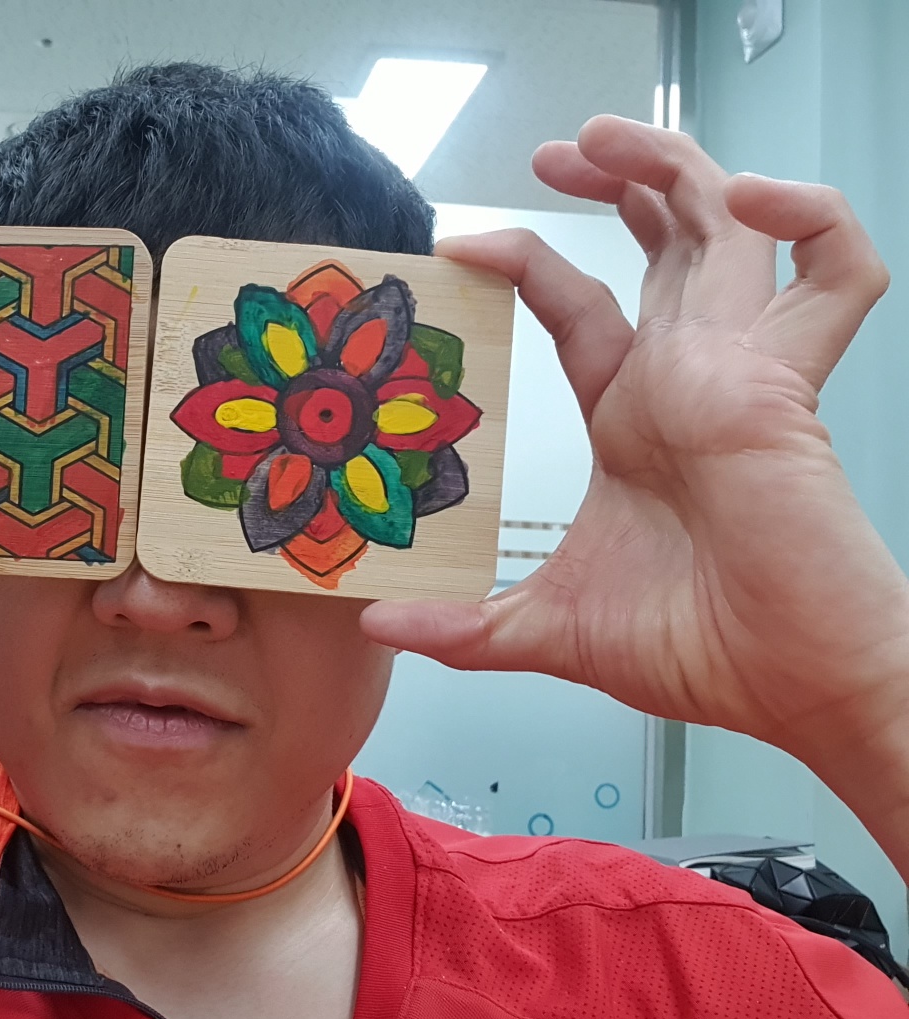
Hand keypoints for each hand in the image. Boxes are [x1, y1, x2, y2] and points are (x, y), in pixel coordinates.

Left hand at [362, 115, 908, 775]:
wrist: (784, 686)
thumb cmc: (696, 650)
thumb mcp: (548, 628)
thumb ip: (461, 625)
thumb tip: (374, 622)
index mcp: (633, 415)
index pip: (577, 305)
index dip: (524, 262)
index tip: (456, 249)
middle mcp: (686, 377)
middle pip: (665, 237)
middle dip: (618, 178)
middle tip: (553, 156)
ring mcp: (738, 370)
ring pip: (731, 225)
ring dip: (677, 164)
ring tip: (604, 139)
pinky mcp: (786, 383)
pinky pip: (837, 274)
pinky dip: (810, 219)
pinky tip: (744, 201)